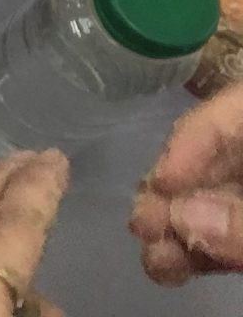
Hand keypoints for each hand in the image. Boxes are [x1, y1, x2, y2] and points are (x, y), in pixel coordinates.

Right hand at [132, 83, 242, 283]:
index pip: (233, 111)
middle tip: (144, 223)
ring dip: (175, 228)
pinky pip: (223, 235)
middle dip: (173, 194)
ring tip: (152, 254)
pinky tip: (167, 265)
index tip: (162, 180)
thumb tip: (181, 217)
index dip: (193, 139)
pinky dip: (195, 250)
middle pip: (212, 159)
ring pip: (211, 200)